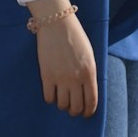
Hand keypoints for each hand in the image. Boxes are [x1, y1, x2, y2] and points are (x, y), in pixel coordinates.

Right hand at [28, 0, 97, 116]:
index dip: (88, 111)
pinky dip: (50, 99)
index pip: (91, 101)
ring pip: (62, 105)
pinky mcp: (46, 76)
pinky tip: (52, 92)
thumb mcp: (89, 54)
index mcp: (89, 72)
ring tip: (62, 99)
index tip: (86, 114)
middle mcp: (76, 78)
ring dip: (63, 105)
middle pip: (76, 107)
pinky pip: (48, 97)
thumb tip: (88, 91)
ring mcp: (60, 78)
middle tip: (73, 109)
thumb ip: (89, 73)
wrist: (57, 23)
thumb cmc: (75, 36)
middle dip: (75, 111)